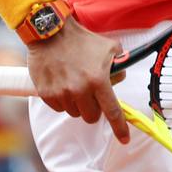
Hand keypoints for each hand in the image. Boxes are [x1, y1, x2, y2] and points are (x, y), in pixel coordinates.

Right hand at [27, 17, 129, 142]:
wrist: (50, 32)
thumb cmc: (82, 40)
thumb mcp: (109, 48)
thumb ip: (119, 64)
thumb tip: (120, 78)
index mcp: (98, 80)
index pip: (112, 111)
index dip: (120, 128)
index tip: (124, 139)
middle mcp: (80, 90)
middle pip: (91, 117)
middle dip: (93, 109)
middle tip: (90, 94)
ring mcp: (62, 93)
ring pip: (74, 113)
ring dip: (76, 103)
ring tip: (73, 83)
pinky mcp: (46, 94)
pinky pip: (58, 108)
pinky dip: (62, 100)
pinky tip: (61, 83)